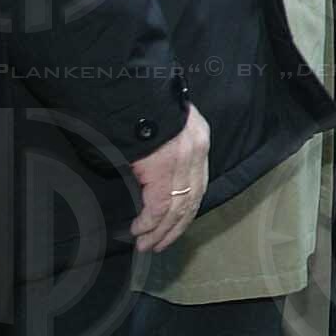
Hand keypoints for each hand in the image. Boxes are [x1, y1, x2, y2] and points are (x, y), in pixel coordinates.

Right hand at [126, 103, 209, 255]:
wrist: (135, 90)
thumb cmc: (145, 104)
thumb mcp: (168, 121)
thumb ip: (171, 145)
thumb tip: (157, 170)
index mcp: (200, 140)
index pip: (199, 184)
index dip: (187, 209)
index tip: (176, 225)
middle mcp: (197, 154)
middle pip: (191, 201)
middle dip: (175, 227)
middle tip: (159, 245)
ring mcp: (182, 164)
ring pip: (176, 209)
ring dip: (160, 231)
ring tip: (147, 245)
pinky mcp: (163, 172)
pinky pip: (159, 207)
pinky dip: (148, 223)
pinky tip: (139, 231)